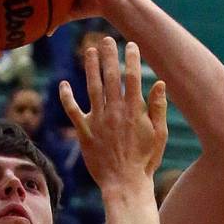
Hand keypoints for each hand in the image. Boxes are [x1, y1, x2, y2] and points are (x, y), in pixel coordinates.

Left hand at [60, 38, 166, 192]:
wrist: (125, 184)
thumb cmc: (145, 161)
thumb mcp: (159, 136)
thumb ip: (159, 109)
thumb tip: (160, 83)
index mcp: (135, 111)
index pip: (133, 78)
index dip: (131, 59)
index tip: (130, 45)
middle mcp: (115, 112)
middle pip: (111, 77)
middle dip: (109, 56)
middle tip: (106, 39)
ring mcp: (98, 121)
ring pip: (92, 87)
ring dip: (90, 67)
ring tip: (90, 50)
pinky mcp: (85, 132)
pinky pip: (72, 111)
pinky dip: (67, 97)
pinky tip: (64, 84)